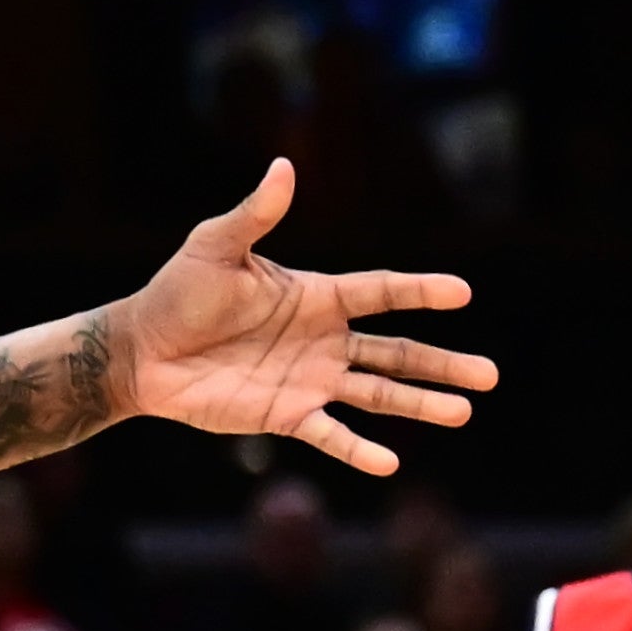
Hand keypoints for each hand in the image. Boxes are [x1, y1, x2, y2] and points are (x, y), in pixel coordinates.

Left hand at [113, 159, 498, 475]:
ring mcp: (308, 380)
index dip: (419, 291)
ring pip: (377, 395)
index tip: (462, 291)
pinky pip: (330, 435)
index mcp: (314, 297)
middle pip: (395, 351)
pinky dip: (358, 451)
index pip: (380, 292)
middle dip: (442, 363)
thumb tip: (283, 167)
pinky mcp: (285, 415)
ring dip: (419, 404)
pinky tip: (390, 463)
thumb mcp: (215, 248)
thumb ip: (254, 215)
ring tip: (464, 411)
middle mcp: (322, 340)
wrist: (140, 349)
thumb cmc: (177, 292)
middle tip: (491, 374)